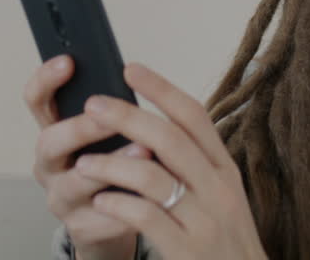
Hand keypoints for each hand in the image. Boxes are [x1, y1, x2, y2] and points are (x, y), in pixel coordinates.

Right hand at [25, 55, 148, 259]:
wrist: (115, 216)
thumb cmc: (114, 161)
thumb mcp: (107, 132)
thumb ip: (111, 108)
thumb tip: (135, 72)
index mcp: (54, 131)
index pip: (37, 101)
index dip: (46, 80)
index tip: (68, 61)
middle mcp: (49, 164)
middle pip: (49, 142)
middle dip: (80, 127)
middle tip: (110, 114)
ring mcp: (61, 197)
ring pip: (75, 182)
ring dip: (109, 165)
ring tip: (143, 151)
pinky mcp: (82, 226)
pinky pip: (102, 215)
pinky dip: (127, 203)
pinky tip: (150, 194)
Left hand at [73, 63, 267, 259]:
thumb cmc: (225, 240)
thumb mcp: (222, 194)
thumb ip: (195, 163)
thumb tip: (152, 128)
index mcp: (224, 168)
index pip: (194, 116)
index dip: (161, 89)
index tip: (131, 68)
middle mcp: (218, 189)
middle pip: (169, 138)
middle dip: (126, 116)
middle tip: (92, 105)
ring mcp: (204, 220)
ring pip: (151, 176)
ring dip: (111, 164)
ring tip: (84, 163)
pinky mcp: (186, 249)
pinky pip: (145, 217)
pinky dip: (117, 204)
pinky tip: (101, 201)